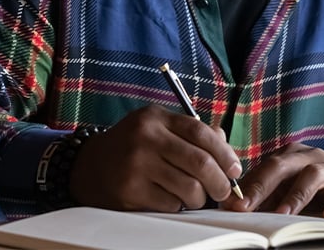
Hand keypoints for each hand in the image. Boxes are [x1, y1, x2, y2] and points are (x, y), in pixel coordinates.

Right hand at [68, 105, 241, 211]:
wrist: (89, 166)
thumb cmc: (133, 145)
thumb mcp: (158, 128)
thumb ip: (191, 133)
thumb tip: (226, 147)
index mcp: (156, 118)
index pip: (201, 132)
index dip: (224, 152)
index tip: (235, 169)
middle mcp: (146, 138)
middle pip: (199, 162)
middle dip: (220, 182)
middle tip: (224, 192)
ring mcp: (137, 165)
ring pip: (188, 188)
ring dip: (199, 198)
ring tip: (195, 196)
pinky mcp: (130, 191)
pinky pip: (170, 204)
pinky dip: (178, 206)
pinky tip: (170, 199)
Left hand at [221, 143, 323, 218]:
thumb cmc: (318, 187)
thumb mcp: (291, 186)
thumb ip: (267, 194)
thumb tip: (233, 207)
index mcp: (290, 155)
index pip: (263, 167)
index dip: (246, 186)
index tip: (229, 204)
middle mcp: (308, 156)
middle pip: (281, 166)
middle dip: (260, 187)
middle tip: (244, 207)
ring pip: (311, 176)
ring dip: (294, 196)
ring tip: (281, 215)